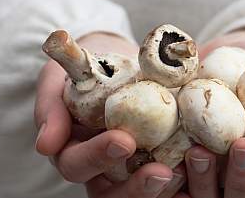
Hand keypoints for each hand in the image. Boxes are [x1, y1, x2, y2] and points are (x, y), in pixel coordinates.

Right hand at [35, 32, 182, 196]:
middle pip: (111, 192)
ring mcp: (127, 165)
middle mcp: (99, 166)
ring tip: (183, 172)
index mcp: (72, 149)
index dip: (97, 157)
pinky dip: (182, 175)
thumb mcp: (57, 80)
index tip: (123, 139)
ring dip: (161, 188)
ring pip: (139, 190)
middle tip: (161, 172)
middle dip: (135, 187)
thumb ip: (50, 109)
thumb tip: (46, 145)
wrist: (112, 59)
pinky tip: (199, 165)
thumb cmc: (83, 70)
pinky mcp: (153, 156)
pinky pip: (165, 175)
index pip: (76, 164)